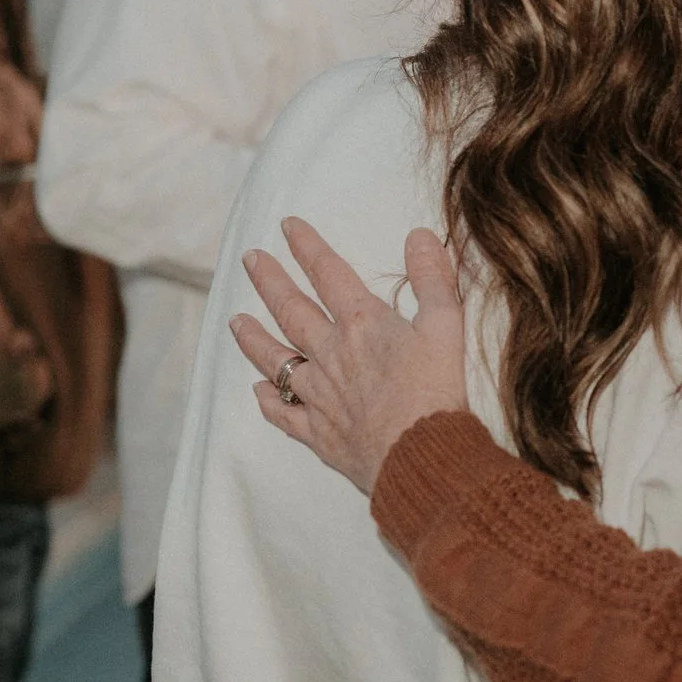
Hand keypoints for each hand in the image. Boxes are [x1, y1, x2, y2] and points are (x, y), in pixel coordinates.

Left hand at [231, 220, 471, 493]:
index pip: (328, 274)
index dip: (307, 246)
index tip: (287, 226)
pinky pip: (283, 413)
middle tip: (250, 259)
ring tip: (236, 321)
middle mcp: (330, 354)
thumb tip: (418, 235)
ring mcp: (319, 394)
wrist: (420, 455)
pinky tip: (258, 391)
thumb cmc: (436, 390)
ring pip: (275, 359)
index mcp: (361, 324)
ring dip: (254, 338)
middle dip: (270, 281)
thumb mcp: (446, 325)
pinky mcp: (318, 431)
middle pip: (292, 310)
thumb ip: (433, 278)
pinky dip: (268, 400)